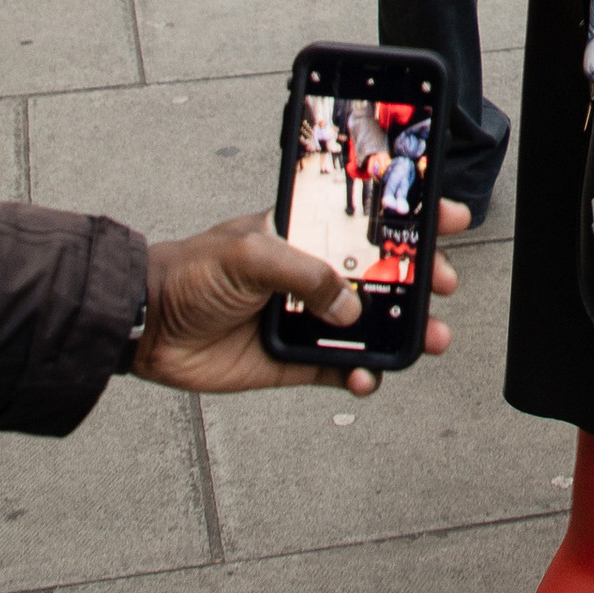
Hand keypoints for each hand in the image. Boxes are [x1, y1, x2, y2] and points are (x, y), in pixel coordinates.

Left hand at [130, 202, 467, 400]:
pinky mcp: (292, 361)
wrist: (146, 327)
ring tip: (429, 339)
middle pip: (380, 274)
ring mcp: (304, 318)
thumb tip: (348, 307)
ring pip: (369, 325)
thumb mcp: (250, 254)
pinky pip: (339, 369)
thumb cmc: (188, 273)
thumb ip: (305, 274)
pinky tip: (369, 376)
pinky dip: (361, 375)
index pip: (365, 219)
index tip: (447, 218)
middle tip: (443, 285)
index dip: (408, 216)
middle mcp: (310, 274)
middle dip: (420, 278)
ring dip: (403, 332)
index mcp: (303, 233)